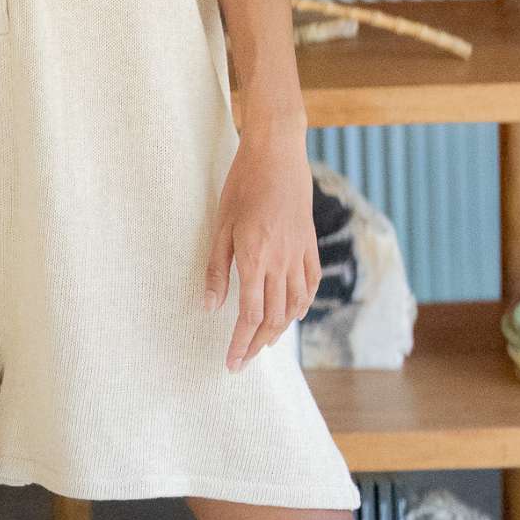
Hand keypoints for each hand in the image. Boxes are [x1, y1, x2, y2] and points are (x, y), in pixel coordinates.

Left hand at [202, 130, 319, 371]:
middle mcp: (281, 263)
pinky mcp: (309, 245)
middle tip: (244, 360)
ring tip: (264, 342)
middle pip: (273, 317)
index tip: (231, 363)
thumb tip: (209, 306)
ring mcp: (298, 254)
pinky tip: (292, 313)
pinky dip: (301, 305)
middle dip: (257, 344)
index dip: (240, 343)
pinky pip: (310, 285)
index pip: (249, 315)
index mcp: (255, 259)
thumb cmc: (242, 186)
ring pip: (294, 306)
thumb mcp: (220, 225)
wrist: (277, 155)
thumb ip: (216, 268)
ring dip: (279, 329)